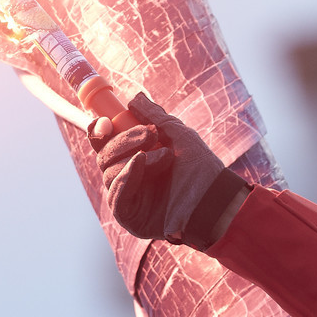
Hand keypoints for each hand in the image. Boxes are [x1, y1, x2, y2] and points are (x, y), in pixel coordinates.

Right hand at [89, 92, 246, 249]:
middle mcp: (127, 179)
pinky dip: (126, 177)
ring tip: (166, 158)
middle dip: (123, 141)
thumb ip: (155, 117)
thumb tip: (134, 98)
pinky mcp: (129, 218)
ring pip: (108, 173)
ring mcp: (128, 199)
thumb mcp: (179, 136)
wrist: (217, 198)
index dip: (99, 131)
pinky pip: (115, 196)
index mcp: (135, 160)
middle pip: (103, 156)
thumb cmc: (203, 170)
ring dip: (136, 160)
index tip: (106, 120)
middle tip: (150, 135)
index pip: (104, 144)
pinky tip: (140, 164)